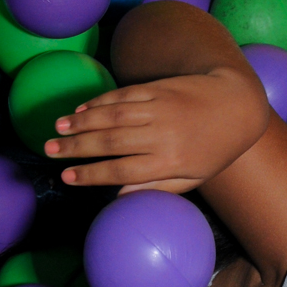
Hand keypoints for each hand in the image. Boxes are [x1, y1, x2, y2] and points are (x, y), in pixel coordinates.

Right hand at [44, 66, 268, 193]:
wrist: (238, 106)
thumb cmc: (216, 148)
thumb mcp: (194, 176)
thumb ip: (157, 187)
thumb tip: (119, 197)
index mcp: (171, 161)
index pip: (122, 170)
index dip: (92, 174)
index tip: (67, 177)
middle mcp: (162, 135)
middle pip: (110, 142)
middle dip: (76, 148)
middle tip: (49, 152)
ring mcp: (159, 108)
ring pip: (112, 116)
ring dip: (81, 122)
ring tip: (58, 129)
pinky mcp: (159, 89)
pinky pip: (123, 96)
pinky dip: (100, 102)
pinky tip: (82, 109)